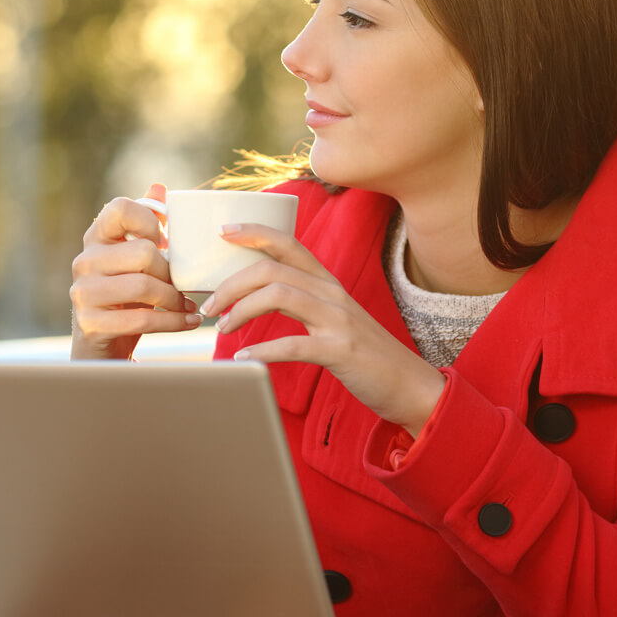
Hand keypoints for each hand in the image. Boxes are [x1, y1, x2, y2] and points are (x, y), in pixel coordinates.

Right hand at [70, 184, 201, 359]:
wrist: (102, 346)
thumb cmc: (126, 297)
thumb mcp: (134, 261)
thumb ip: (145, 226)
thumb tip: (159, 187)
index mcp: (96, 237)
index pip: (120, 208)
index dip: (150, 221)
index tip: (164, 242)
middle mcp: (84, 261)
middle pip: (142, 252)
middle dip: (171, 272)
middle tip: (183, 285)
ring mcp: (83, 292)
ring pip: (143, 287)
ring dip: (174, 299)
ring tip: (187, 306)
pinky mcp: (90, 322)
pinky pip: (141, 320)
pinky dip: (172, 323)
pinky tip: (188, 322)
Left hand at [199, 223, 445, 433]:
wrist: (409, 385)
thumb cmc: (364, 353)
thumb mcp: (334, 317)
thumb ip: (303, 301)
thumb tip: (257, 297)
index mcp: (328, 283)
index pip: (288, 243)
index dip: (254, 232)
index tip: (223, 231)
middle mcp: (332, 293)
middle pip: (272, 269)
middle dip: (230, 285)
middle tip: (207, 308)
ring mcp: (338, 320)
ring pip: (278, 296)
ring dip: (240, 311)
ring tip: (221, 330)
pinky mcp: (341, 350)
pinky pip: (293, 344)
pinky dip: (262, 351)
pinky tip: (243, 359)